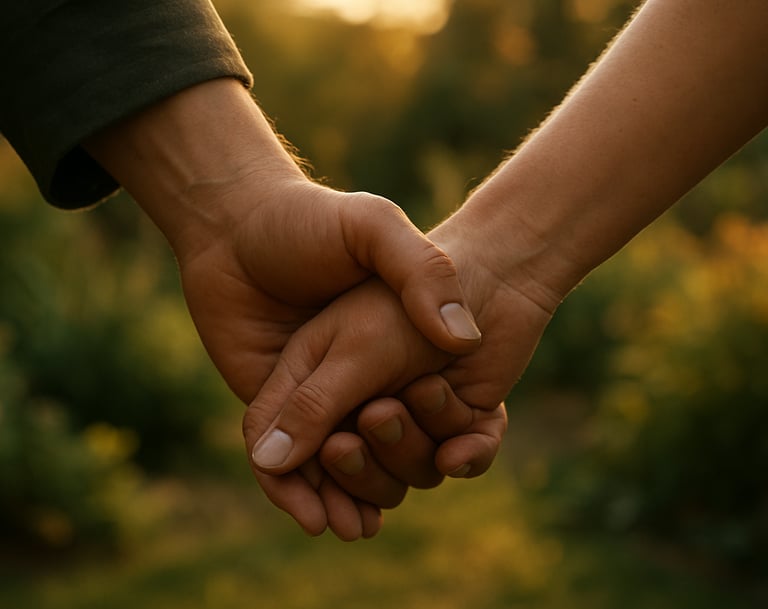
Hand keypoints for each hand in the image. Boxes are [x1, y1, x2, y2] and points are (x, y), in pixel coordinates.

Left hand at [84, 78, 482, 536]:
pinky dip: (304, 495)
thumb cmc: (309, 223)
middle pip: (385, 448)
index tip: (441, 443)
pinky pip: (291, 465)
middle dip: (383, 466)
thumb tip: (462, 342)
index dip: (432, 435)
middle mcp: (358, 377)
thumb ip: (422, 273)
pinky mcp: (269, 406)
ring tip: (355, 514)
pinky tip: (316, 513)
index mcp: (389, 346)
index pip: (422, 410)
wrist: (236, 221)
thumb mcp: (374, 232)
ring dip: (352, 494)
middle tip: (377, 440)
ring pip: (344, 466)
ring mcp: (316, 396)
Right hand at [243, 213, 554, 536]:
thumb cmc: (408, 302)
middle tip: (381, 417)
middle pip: (345, 470)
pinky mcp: (455, 415)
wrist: (490, 273)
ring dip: (418, 444)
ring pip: (405, 472)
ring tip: (429, 387)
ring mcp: (408, 409)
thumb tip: (269, 463)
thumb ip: (313, 405)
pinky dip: (466, 451)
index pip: (281, 445)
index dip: (292, 486)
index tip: (316, 519)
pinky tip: (466, 442)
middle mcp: (357, 398)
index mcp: (314, 375)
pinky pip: (457, 457)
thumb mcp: (354, 351)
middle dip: (364, 465)